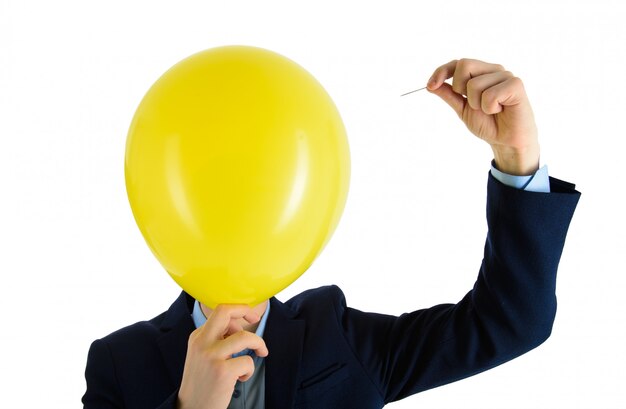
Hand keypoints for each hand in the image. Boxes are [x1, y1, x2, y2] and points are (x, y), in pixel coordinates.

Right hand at [177, 304, 268, 408]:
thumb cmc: (203, 382)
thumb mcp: (202, 355)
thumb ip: (217, 338)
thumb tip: (239, 326)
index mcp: (197, 337)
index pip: (220, 311)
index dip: (239, 311)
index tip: (251, 317)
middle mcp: (201, 343)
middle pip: (225, 311)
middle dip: (246, 311)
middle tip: (257, 320)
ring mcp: (211, 356)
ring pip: (245, 337)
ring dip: (258, 343)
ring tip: (261, 353)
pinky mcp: (222, 372)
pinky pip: (247, 362)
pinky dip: (249, 370)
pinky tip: (240, 378)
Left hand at [427, 58, 539, 175]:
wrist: (506, 141)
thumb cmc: (488, 124)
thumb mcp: (462, 109)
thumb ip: (449, 95)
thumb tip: (430, 85)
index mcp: (481, 73)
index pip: (457, 63)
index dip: (442, 71)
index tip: (431, 86)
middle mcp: (493, 70)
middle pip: (464, 64)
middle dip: (460, 89)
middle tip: (472, 104)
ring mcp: (505, 76)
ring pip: (475, 84)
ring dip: (477, 104)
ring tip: (490, 110)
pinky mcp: (516, 85)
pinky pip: (490, 94)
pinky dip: (490, 108)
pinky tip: (500, 110)